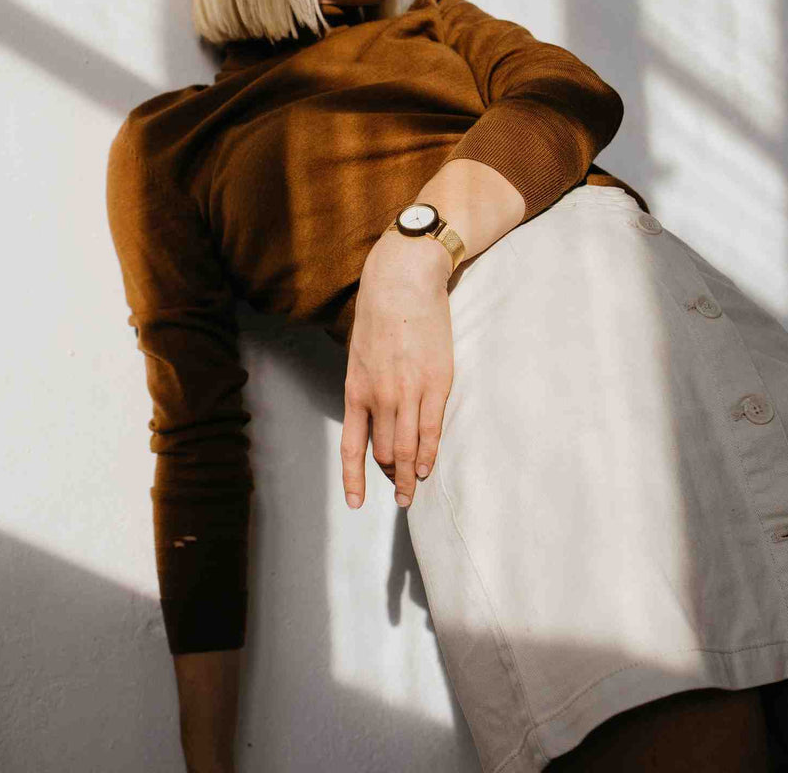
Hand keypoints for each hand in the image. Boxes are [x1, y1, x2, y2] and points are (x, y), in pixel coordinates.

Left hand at [341, 230, 453, 508]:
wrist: (403, 282)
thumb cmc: (379, 314)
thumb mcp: (359, 352)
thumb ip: (365, 384)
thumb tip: (372, 412)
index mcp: (356, 389)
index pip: (352, 447)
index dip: (354, 479)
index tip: (356, 504)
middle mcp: (379, 397)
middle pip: (384, 452)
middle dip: (390, 475)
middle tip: (399, 492)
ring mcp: (408, 392)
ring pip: (407, 449)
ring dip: (410, 476)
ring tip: (412, 492)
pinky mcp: (435, 383)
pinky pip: (431, 430)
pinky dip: (429, 454)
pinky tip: (428, 468)